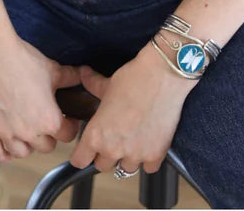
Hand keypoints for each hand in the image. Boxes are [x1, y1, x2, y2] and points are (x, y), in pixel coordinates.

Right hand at [0, 31, 82, 163]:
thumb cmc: (22, 61)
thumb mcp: (51, 68)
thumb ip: (69, 77)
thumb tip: (82, 74)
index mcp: (48, 120)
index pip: (67, 135)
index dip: (70, 126)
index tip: (67, 119)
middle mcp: (28, 133)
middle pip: (46, 147)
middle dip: (49, 136)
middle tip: (46, 123)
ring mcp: (6, 134)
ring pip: (22, 153)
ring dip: (27, 145)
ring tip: (27, 132)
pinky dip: (4, 152)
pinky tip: (7, 144)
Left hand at [68, 42, 193, 174]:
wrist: (163, 75)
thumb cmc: (135, 78)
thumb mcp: (107, 84)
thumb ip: (92, 85)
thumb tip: (84, 75)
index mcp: (96, 134)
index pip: (80, 160)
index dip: (83, 154)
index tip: (87, 150)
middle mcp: (113, 149)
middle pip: (102, 166)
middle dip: (106, 153)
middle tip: (114, 137)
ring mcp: (135, 155)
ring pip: (125, 168)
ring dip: (128, 157)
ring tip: (133, 137)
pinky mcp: (155, 155)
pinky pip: (148, 168)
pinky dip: (149, 158)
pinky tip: (149, 141)